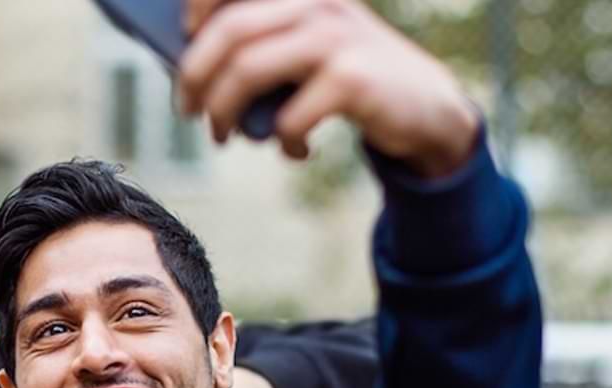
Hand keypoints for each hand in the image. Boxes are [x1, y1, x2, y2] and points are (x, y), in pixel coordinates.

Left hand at [179, 0, 480, 176]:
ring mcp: (335, 38)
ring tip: (223, 135)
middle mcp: (317, 2)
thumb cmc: (349, 76)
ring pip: (247, 71)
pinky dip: (282, 141)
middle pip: (228, 32)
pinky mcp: (352, 79)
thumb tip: (191, 67)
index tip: (183, 38)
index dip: (196, 9)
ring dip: (223, 111)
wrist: (428, 107)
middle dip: (195, 76)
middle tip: (188, 109)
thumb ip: (263, 41)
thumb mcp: (308, 44)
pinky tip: (295, 149)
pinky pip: (289, 116)